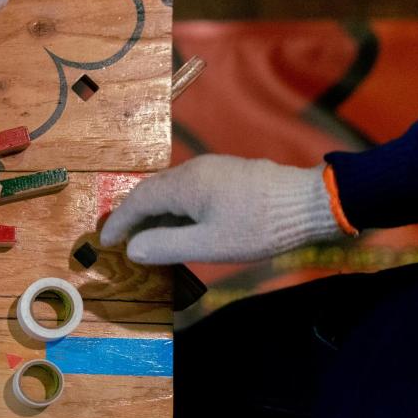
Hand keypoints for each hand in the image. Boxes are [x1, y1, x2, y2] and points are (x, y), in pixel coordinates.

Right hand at [99, 155, 342, 264]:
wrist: (311, 202)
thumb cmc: (259, 227)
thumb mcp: (210, 244)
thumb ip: (166, 246)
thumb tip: (132, 248)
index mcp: (184, 184)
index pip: (138, 200)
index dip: (119, 221)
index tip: (105, 242)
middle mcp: (193, 170)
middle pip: (151, 190)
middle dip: (132, 215)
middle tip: (120, 239)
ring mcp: (211, 169)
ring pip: (170, 189)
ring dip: (154, 212)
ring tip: (147, 237)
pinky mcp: (227, 174)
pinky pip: (187, 189)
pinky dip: (173, 208)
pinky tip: (180, 225)